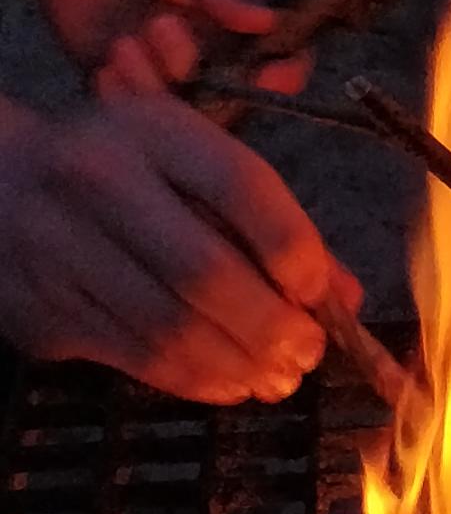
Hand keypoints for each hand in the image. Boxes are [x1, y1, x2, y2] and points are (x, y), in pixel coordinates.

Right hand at [0, 90, 340, 403]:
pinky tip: (230, 383)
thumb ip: (269, 223)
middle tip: (308, 352)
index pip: (242, 186)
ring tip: (277, 378)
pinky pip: (139, 359)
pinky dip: (198, 381)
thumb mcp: (188, 163)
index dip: (295, 249)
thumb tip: (344, 298)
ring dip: (241, 366)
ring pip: (173, 330)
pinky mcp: (44, 309)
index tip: (319, 292)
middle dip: (273, 326)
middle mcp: (101, 181)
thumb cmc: (120, 170)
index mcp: (151, 130)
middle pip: (208, 273)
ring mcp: (63, 247)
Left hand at [26, 0, 306, 96]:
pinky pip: (135, 114)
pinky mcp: (129, 86)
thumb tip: (268, 20)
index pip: (284, 62)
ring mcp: (172, 76)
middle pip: (235, 102)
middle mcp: (215, 57)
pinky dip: (122, 98)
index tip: (264, 75)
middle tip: (160, 30)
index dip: (283, 77)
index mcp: (242, 23)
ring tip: (122, 44)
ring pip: (184, 115)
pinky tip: (104, 64)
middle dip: (205, 84)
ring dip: (156, 89)